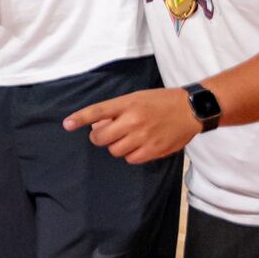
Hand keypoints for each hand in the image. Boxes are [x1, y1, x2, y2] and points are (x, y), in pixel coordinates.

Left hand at [63, 87, 200, 164]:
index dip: (80, 118)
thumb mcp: (136, 98)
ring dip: (116, 145)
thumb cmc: (160, 102)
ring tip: (129, 137)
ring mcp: (144, 137)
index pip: (98, 111)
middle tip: (108, 132)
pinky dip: (131, 154)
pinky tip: (139, 145)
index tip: (67, 124)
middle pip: (100, 138)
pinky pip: (130, 159)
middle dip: (100, 137)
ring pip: (114, 150)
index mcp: (128, 103)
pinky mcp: (154, 150)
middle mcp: (134, 120)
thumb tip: (97, 126)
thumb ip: (115, 111)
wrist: (191, 109)